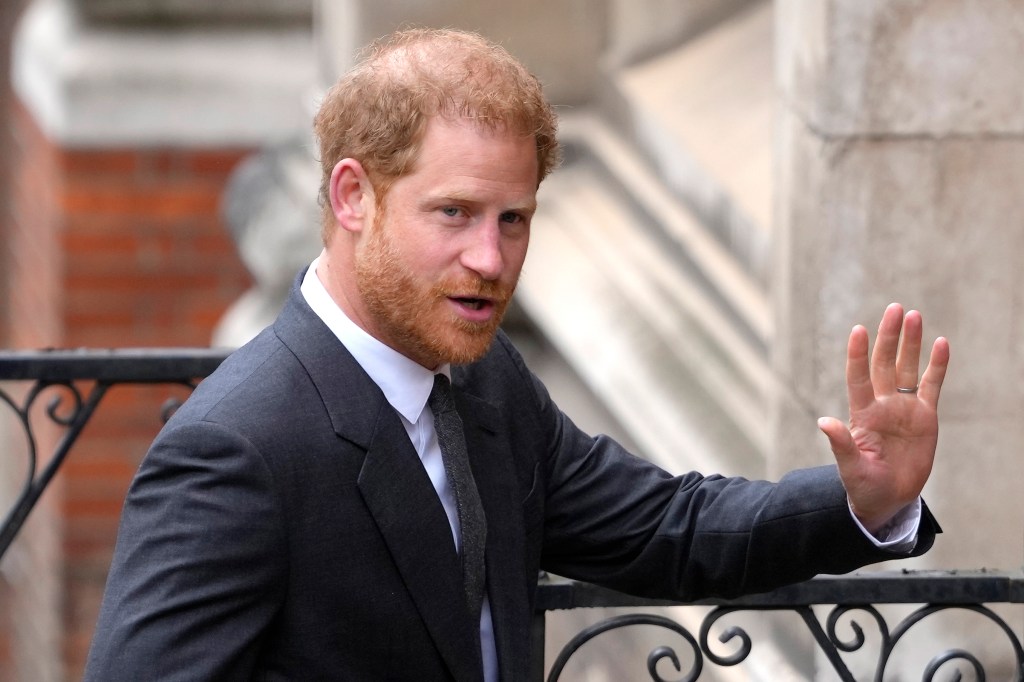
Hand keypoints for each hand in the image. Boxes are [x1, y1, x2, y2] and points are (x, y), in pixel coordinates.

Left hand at [818, 303, 949, 533]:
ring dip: (911, 343)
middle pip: (885, 364)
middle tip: (895, 308)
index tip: (858, 330)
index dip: (857, 355)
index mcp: (862, 415)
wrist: (887, 499)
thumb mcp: (850, 468)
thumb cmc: (863, 485)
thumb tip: (824, 422)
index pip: (858, 378)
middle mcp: (882, 405)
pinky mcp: (925, 416)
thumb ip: (841, 444)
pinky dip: (937, 366)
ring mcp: (904, 408)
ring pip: (908, 368)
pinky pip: (931, 385)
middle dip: (889, 337)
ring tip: (914, 315)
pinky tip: (941, 344)